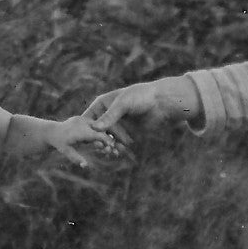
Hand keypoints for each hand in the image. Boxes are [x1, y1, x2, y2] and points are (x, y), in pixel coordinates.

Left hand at [49, 114, 122, 167]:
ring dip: (114, 133)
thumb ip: (75, 157)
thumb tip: (85, 166)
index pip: (98, 134)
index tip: (119, 148)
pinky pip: (100, 123)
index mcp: (80, 129)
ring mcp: (86, 118)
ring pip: (104, 124)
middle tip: (127, 146)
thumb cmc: (58, 142)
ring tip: (124, 143)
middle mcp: (84, 121)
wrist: (51, 131)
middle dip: (116, 137)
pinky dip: (108, 130)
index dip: (109, 141)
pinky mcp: (88, 118)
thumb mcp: (65, 151)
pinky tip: (116, 139)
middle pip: (104, 128)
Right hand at [83, 76, 200, 143]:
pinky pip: (118, 143)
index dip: (86, 128)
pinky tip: (119, 152)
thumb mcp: (123, 103)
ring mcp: (117, 125)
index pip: (89, 118)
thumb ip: (110, 116)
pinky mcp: (127, 133)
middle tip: (100, 147)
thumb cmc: (141, 96)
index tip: (85, 138)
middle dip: (98, 140)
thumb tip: (95, 128)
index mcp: (103, 104)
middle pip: (97, 131)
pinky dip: (117, 148)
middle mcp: (108, 116)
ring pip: (107, 139)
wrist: (162, 102)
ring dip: (107, 146)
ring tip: (110, 151)